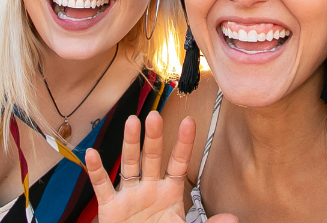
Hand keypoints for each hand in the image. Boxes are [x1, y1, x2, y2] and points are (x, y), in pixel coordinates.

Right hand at [85, 112, 236, 222]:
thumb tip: (233, 219)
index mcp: (170, 192)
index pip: (178, 163)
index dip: (184, 144)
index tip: (190, 121)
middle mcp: (150, 188)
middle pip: (153, 157)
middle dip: (154, 137)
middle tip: (156, 115)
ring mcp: (130, 195)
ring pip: (130, 164)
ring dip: (130, 144)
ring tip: (132, 122)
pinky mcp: (111, 207)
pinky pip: (102, 186)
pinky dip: (96, 171)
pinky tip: (92, 154)